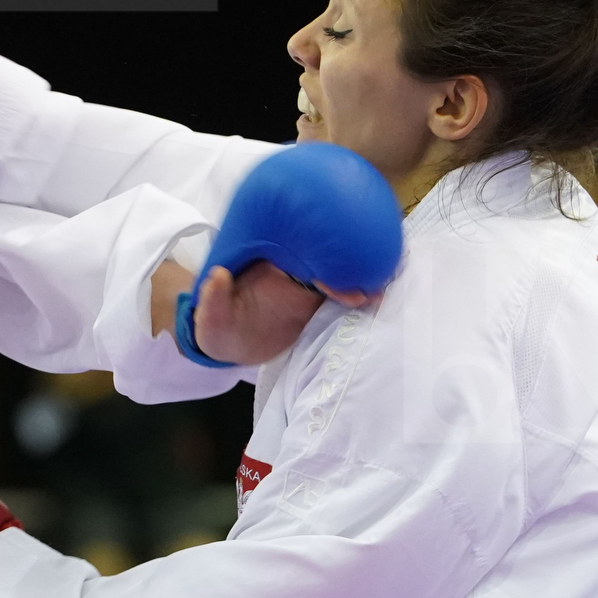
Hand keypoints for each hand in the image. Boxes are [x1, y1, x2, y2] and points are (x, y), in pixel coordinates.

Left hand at [186, 262, 374, 365]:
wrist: (231, 343)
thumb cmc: (218, 325)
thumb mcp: (210, 318)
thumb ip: (213, 300)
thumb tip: (217, 277)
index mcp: (270, 266)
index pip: (298, 254)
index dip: (316, 257)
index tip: (331, 278)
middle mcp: (293, 271)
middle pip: (327, 258)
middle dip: (352, 259)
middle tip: (378, 270)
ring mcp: (309, 288)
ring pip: (341, 274)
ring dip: (363, 274)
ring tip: (387, 282)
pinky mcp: (318, 306)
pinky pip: (344, 297)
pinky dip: (361, 295)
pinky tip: (381, 297)